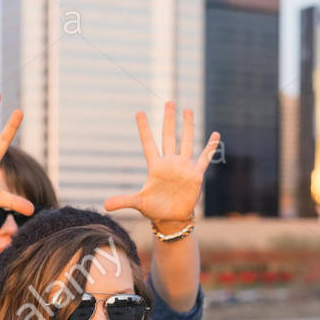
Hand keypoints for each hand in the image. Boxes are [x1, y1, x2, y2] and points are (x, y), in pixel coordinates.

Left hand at [103, 101, 218, 222]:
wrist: (172, 217)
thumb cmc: (154, 208)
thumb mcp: (138, 203)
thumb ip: (123, 201)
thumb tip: (104, 206)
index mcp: (155, 166)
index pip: (148, 143)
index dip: (144, 129)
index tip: (139, 113)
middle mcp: (169, 162)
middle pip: (169, 136)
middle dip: (169, 120)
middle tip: (169, 102)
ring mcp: (183, 167)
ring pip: (186, 142)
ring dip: (188, 126)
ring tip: (187, 110)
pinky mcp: (195, 174)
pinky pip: (204, 158)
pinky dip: (210, 147)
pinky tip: (215, 135)